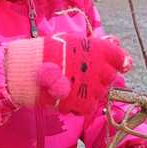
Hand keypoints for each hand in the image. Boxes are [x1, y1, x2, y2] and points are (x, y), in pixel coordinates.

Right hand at [5, 34, 131, 114]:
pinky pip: (89, 106)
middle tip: (84, 74)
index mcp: (98, 50)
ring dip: (91, 90)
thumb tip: (115, 42)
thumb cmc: (48, 51)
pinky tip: (69, 96)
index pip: (120, 58)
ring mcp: (92, 88)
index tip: (117, 64)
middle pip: (111, 77)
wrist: (27, 69)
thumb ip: (95, 45)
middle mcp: (99, 69)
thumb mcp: (73, 41)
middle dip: (101, 76)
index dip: (120, 62)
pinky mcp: (82, 104)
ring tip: (73, 85)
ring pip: (101, 93)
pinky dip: (81, 103)